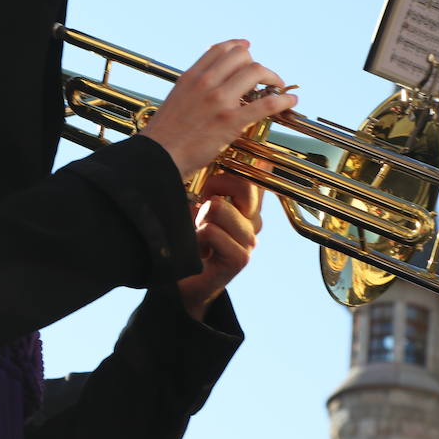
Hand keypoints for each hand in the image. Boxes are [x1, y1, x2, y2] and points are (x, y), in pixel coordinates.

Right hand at [140, 40, 296, 180]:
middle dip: (257, 64)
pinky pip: (266, 103)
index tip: (247, 48)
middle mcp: (206, 83)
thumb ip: (193, 87)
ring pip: (256, 72)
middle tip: (265, 76)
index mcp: (192, 76)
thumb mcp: (176, 99)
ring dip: (273, 77)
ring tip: (278, 86)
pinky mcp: (231, 121)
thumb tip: (209, 81)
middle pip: (242, 56)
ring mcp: (220, 100)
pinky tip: (290, 101)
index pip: (221, 49)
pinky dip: (282, 100)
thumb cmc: (165, 134)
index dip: (239, 46)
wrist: (159, 156)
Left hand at [176, 171, 263, 320]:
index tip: (211, 184)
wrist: (182, 282)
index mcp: (249, 205)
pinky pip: (212, 231)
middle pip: (243, 185)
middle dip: (213, 187)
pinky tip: (197, 248)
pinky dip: (196, 236)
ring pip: (219, 207)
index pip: (255, 175)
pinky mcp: (240, 258)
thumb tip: (250, 156)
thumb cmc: (188, 238)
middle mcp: (254, 221)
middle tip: (201, 204)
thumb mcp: (200, 201)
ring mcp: (249, 240)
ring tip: (196, 231)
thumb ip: (220, 179)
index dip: (230, 172)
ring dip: (199, 218)